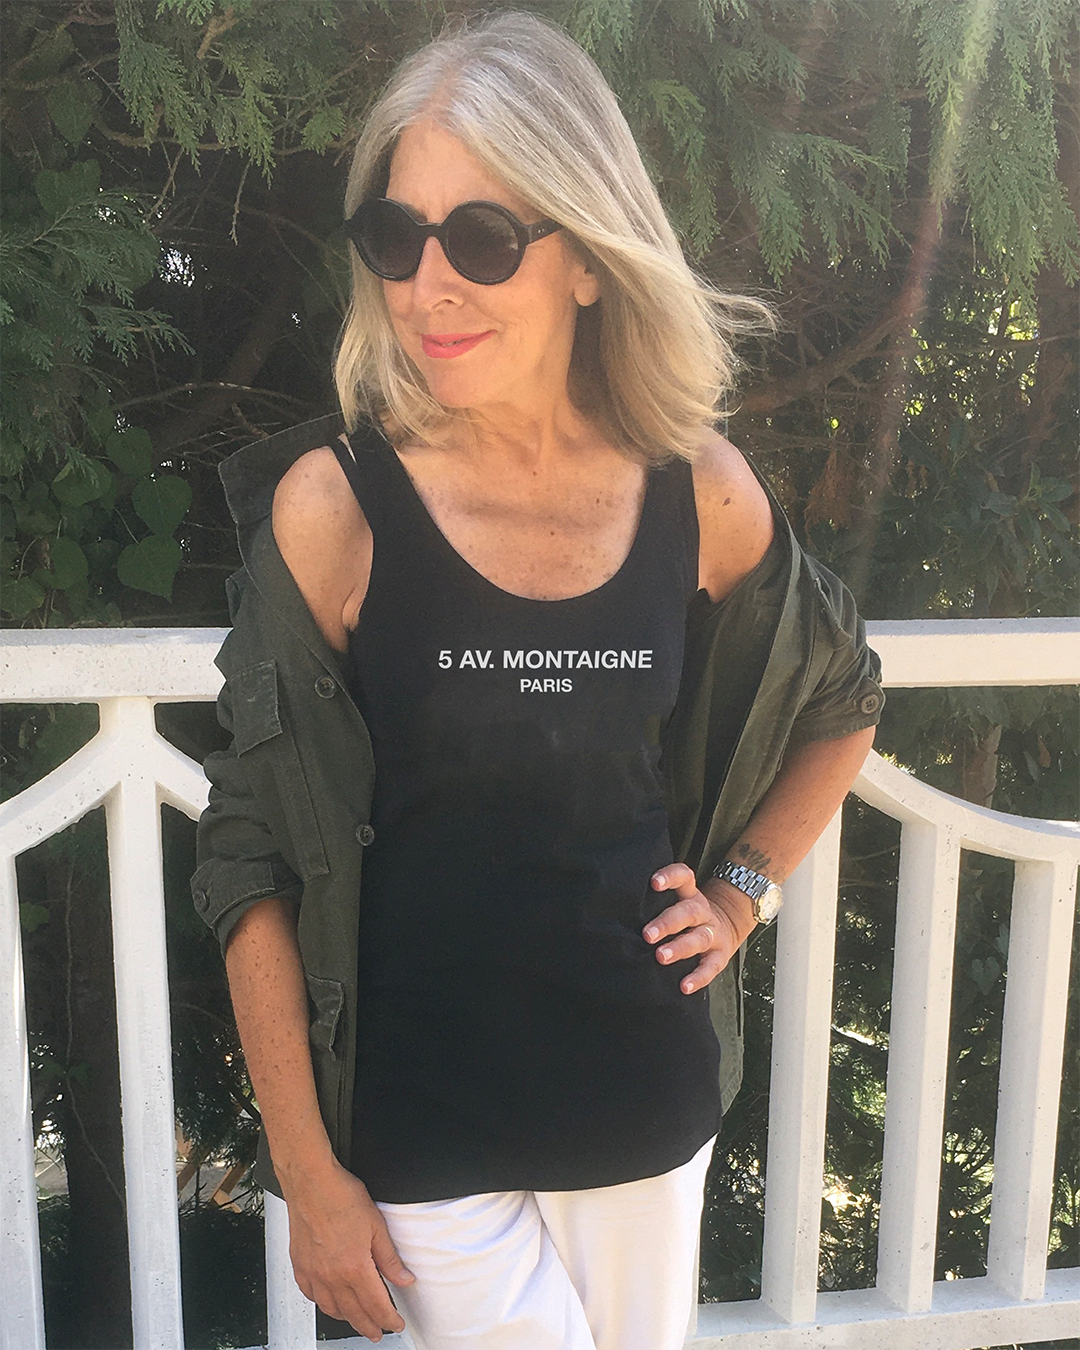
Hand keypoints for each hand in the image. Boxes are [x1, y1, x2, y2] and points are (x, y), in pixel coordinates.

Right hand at [283, 1159, 414, 1341]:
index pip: (376, 1305)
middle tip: (378, 1333)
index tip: (396, 1324)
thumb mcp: (376, 1224)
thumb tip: (403, 1278)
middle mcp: (332, 1276)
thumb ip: (389, 1257)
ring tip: (357, 1320)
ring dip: (347, 1318)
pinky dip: (323, 1303)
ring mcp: (313, 1273)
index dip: (388, 1319)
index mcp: (354, 1268)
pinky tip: (329, 1301)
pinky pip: (311, 1295)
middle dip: (369, 1327)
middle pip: (354, 1314)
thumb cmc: (340, 1196)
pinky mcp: (300, 1266)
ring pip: (331, 1309)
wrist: (310, 1182)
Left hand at [643, 863, 757, 993]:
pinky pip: (711, 967)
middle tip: (647, 935)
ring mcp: (713, 933)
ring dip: (679, 948)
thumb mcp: (676, 902)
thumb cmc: (685, 917)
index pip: (683, 877)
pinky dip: (698, 978)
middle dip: (667, 923)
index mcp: (689, 894)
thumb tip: (616, 913)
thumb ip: (655, 904)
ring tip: (660, 957)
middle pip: (688, 912)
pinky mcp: (720, 956)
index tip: (653, 883)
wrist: (724, 928)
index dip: (670, 877)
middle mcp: (702, 911)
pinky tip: (684, 986)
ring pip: (698, 938)